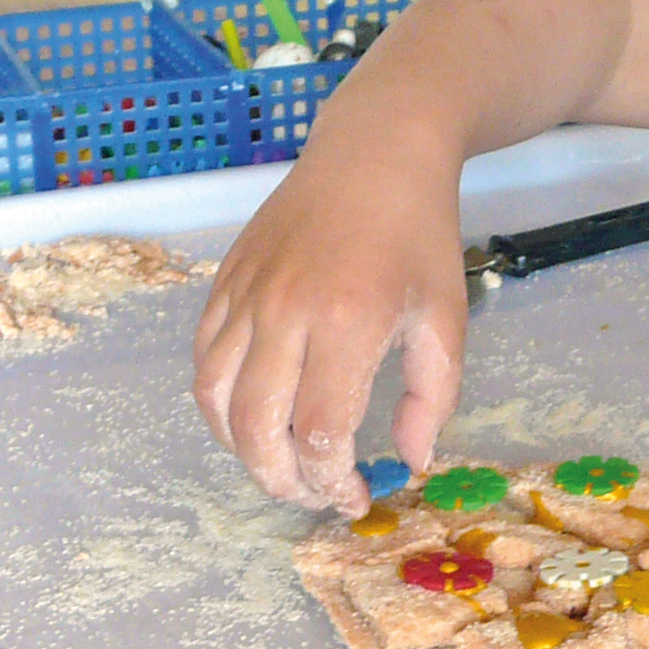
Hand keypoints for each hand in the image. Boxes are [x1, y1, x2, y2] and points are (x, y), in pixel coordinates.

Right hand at [193, 123, 466, 512]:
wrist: (374, 150)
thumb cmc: (417, 235)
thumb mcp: (445, 318)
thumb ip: (432, 398)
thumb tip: (409, 460)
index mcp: (348, 321)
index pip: (320, 433)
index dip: (332, 483)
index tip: (355, 498)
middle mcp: (285, 310)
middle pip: (257, 428)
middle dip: (282, 482)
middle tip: (312, 496)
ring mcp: (246, 294)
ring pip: (216, 400)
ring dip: (242, 450)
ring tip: (278, 466)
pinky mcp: (224, 283)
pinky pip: (203, 360)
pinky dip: (218, 404)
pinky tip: (251, 417)